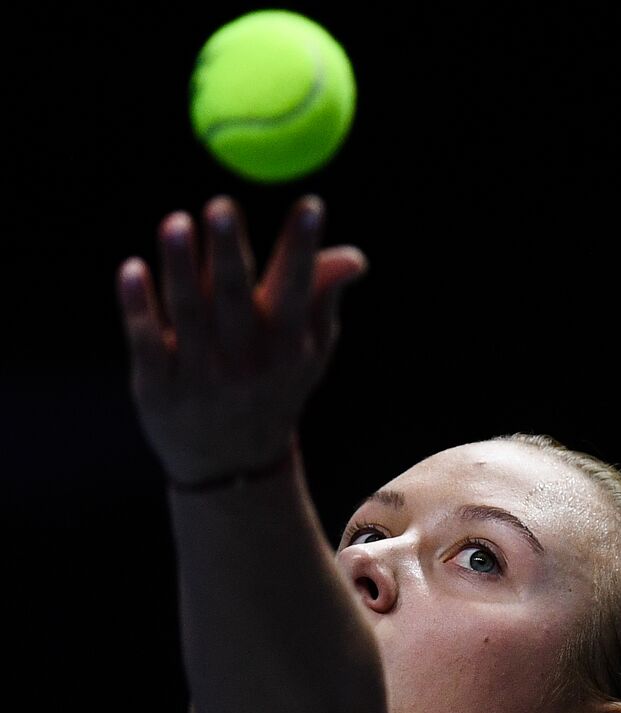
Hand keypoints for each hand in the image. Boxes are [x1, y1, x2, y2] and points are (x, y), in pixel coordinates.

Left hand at [115, 194, 367, 485]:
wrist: (231, 463)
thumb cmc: (273, 387)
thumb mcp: (307, 352)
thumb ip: (322, 299)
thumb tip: (353, 257)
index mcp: (286, 350)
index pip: (297, 293)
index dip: (302, 250)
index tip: (309, 205)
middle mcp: (245, 365)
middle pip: (236, 301)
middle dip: (231, 254)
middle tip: (222, 206)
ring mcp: (199, 378)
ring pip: (188, 317)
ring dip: (181, 269)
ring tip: (176, 223)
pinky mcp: (157, 389)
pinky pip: (146, 344)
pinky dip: (138, 308)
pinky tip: (133, 270)